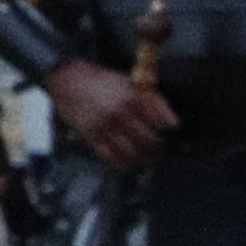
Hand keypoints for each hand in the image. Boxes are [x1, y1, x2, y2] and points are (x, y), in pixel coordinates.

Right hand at [49, 60, 171, 171]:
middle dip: (158, 146)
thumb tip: (174, 124)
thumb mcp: (132, 84)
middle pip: (149, 140)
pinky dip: (124, 164)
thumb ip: (155, 102)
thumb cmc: (105, 82)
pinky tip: (131, 164)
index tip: (170, 130)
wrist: (71, 81)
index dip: (168, 128)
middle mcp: (119, 113)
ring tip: (149, 158)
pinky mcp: (91, 136)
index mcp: (133, 99)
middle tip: (159, 147)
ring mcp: (105, 126)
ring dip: (144, 159)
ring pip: (132, 152)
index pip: (160, 121)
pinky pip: (111, 157)